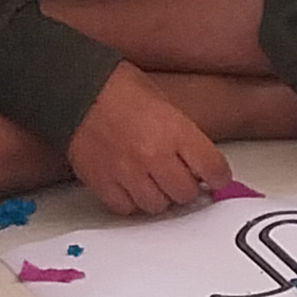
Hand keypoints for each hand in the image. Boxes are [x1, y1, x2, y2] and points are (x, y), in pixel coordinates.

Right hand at [65, 63, 235, 217]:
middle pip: (186, 193)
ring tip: (154, 181)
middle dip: (187, 187)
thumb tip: (199, 161)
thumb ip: (184, 135)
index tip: (215, 177)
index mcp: (176, 131)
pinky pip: (127, 208)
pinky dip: (132, 201)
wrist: (77, 88)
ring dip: (160, 196)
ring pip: (157, 206)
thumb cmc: (120, 88)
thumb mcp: (166, 103)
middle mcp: (154, 156)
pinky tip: (131, 186)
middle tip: (181, 177)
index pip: (213, 169)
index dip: (218, 176)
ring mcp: (128, 173)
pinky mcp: (103, 183)